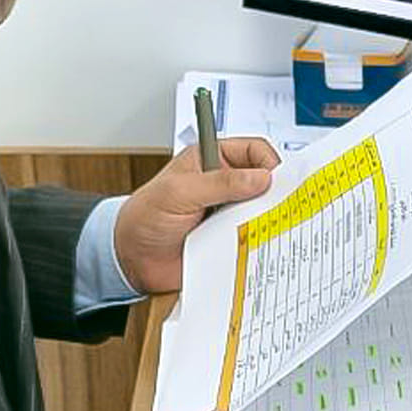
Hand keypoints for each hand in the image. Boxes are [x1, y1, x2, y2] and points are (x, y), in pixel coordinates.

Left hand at [114, 136, 279, 292]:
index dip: (269, 163)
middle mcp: (224, 184)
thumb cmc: (144, 217)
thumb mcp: (179, 193)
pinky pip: (253, 236)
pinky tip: (259, 246)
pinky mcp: (229, 238)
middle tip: (281, 207)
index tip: (276, 182)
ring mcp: (228, 212)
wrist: (130, 259)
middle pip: (265, 182)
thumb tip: (261, 178)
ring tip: (268, 229)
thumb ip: (220, 183)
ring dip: (267, 219)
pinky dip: (259, 241)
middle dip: (274, 193)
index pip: (254, 151)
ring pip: (263, 211)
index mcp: (211, 160)